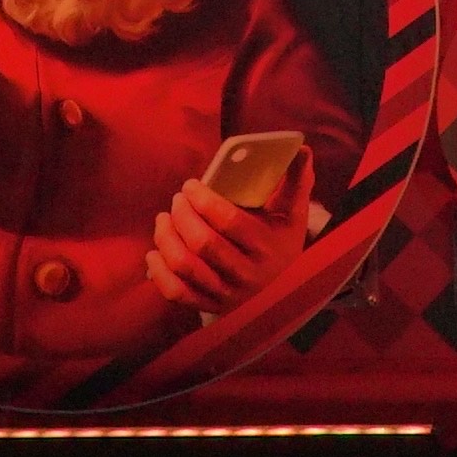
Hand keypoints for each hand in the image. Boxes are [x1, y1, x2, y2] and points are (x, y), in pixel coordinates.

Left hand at [144, 151, 309, 316]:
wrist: (285, 296)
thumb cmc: (283, 247)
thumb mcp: (293, 218)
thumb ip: (296, 182)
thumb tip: (302, 148)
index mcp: (267, 247)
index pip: (230, 221)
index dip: (204, 200)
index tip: (191, 185)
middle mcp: (247, 274)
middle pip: (203, 243)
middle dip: (183, 215)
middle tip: (177, 199)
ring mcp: (227, 294)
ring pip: (186, 266)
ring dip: (166, 238)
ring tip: (163, 218)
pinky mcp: (210, 308)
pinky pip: (176, 292)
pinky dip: (159, 272)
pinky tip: (154, 253)